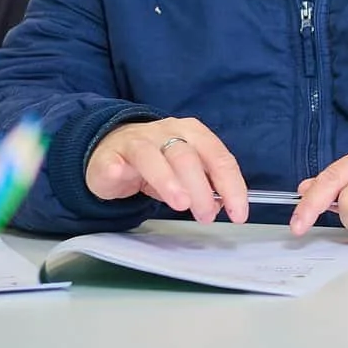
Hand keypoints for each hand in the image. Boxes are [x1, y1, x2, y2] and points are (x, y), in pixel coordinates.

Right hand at [88, 118, 248, 223]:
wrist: (111, 150)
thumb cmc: (157, 163)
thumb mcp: (186, 173)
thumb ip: (205, 186)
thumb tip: (219, 206)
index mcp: (194, 133)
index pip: (219, 157)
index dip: (232, 186)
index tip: (238, 213)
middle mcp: (167, 131)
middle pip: (188, 157)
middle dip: (201, 189)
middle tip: (205, 215)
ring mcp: (136, 141)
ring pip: (154, 157)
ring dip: (169, 181)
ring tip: (180, 204)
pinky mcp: (109, 155)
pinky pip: (114, 162)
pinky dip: (117, 170)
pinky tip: (119, 176)